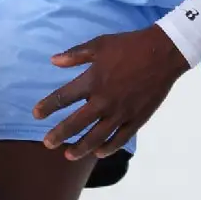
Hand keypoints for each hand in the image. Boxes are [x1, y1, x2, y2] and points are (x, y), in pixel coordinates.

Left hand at [31, 26, 192, 162]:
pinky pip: (120, 139)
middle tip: (47, 143)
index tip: (36, 114)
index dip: (48, 107)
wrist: (163, 53)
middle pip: (76, 123)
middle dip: (59, 134)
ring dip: (81, 148)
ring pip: (97, 137)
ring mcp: (121, 112)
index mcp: (92, 81)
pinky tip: (99, 153)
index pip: (63, 98)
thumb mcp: (99, 44)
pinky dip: (108, 148)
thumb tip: (53, 61)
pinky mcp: (137, 119)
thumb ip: (75, 55)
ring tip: (69, 155)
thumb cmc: (129, 46)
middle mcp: (104, 101)